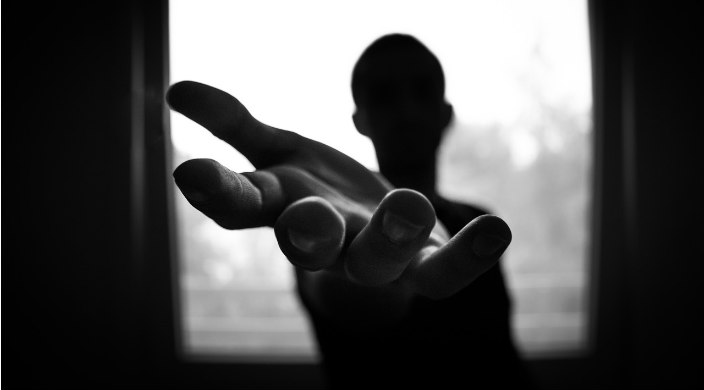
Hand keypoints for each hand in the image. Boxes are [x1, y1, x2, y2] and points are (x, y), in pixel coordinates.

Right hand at [166, 81, 510, 325]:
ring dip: (391, 235)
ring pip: (379, 258)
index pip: (243, 208)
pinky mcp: (424, 266)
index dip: (219, 193)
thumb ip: (235, 125)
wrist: (372, 242)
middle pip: (311, 245)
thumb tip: (177, 91)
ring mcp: (376, 257)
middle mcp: (327, 239)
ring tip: (408, 206)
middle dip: (309, 233)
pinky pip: (446, 269)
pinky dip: (469, 255)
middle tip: (309, 219)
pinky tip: (496, 229)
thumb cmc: (320, 195)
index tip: (191, 172)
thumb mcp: (280, 155)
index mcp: (285, 211)